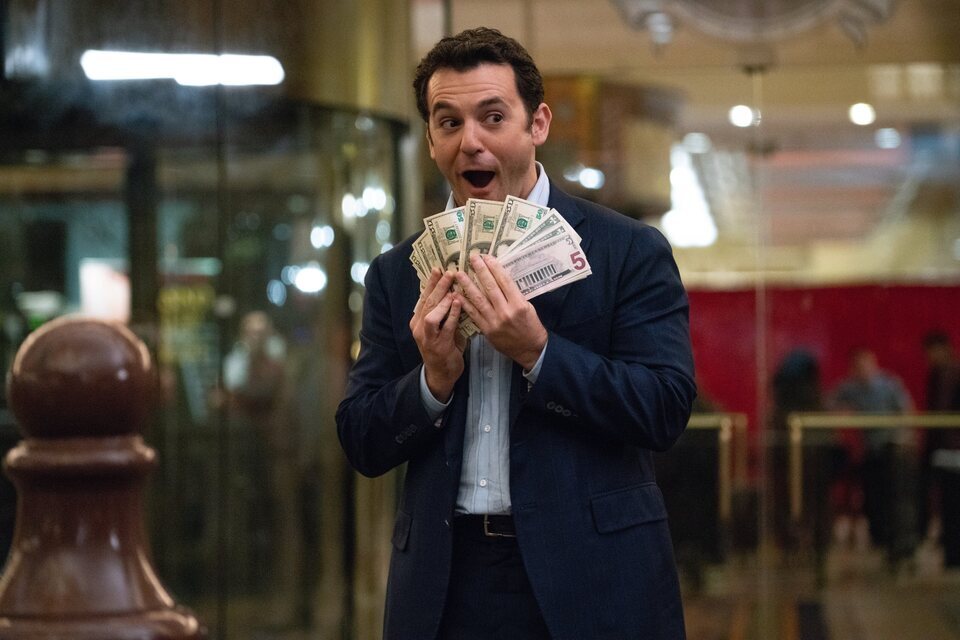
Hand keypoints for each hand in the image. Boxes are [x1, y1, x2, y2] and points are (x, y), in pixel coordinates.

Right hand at [410, 268, 466, 400]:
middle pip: (427, 302)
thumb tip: (454, 291)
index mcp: (418, 320)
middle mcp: (419, 327)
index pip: (424, 297)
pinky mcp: (438, 345)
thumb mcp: (441, 327)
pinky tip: (459, 304)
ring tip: (453, 288)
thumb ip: (444, 312)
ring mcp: (427, 337)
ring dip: (442, 300)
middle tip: (448, 272)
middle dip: (438, 286)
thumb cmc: (444, 347)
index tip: (438, 268)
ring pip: (432, 314)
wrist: (441, 373)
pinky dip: (452, 314)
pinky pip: (445, 327)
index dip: (430, 283)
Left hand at [454, 253, 546, 369]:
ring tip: (459, 274)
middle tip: (472, 258)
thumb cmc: (531, 326)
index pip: (505, 281)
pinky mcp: (487, 330)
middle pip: (491, 287)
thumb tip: (500, 278)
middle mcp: (506, 311)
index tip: (487, 257)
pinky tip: (457, 295)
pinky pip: (474, 314)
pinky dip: (465, 304)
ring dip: (468, 285)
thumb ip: (514, 294)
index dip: (494, 267)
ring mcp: (495, 321)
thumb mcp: (528, 307)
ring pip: (479, 299)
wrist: (530, 350)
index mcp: (519, 304)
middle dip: (480, 271)